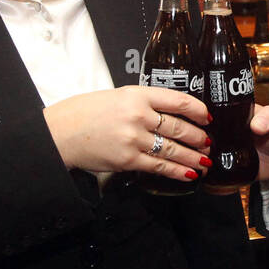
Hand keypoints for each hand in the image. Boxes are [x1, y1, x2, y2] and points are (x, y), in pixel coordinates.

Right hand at [43, 86, 210, 182]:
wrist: (60, 132)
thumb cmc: (85, 113)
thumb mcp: (117, 96)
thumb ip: (143, 102)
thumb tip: (169, 114)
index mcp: (137, 94)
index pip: (177, 100)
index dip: (197, 110)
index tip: (206, 116)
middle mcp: (138, 115)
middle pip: (179, 127)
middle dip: (198, 137)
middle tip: (208, 142)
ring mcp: (134, 139)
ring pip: (173, 149)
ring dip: (193, 157)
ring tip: (205, 161)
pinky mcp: (128, 160)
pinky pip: (159, 167)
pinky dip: (177, 171)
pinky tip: (189, 173)